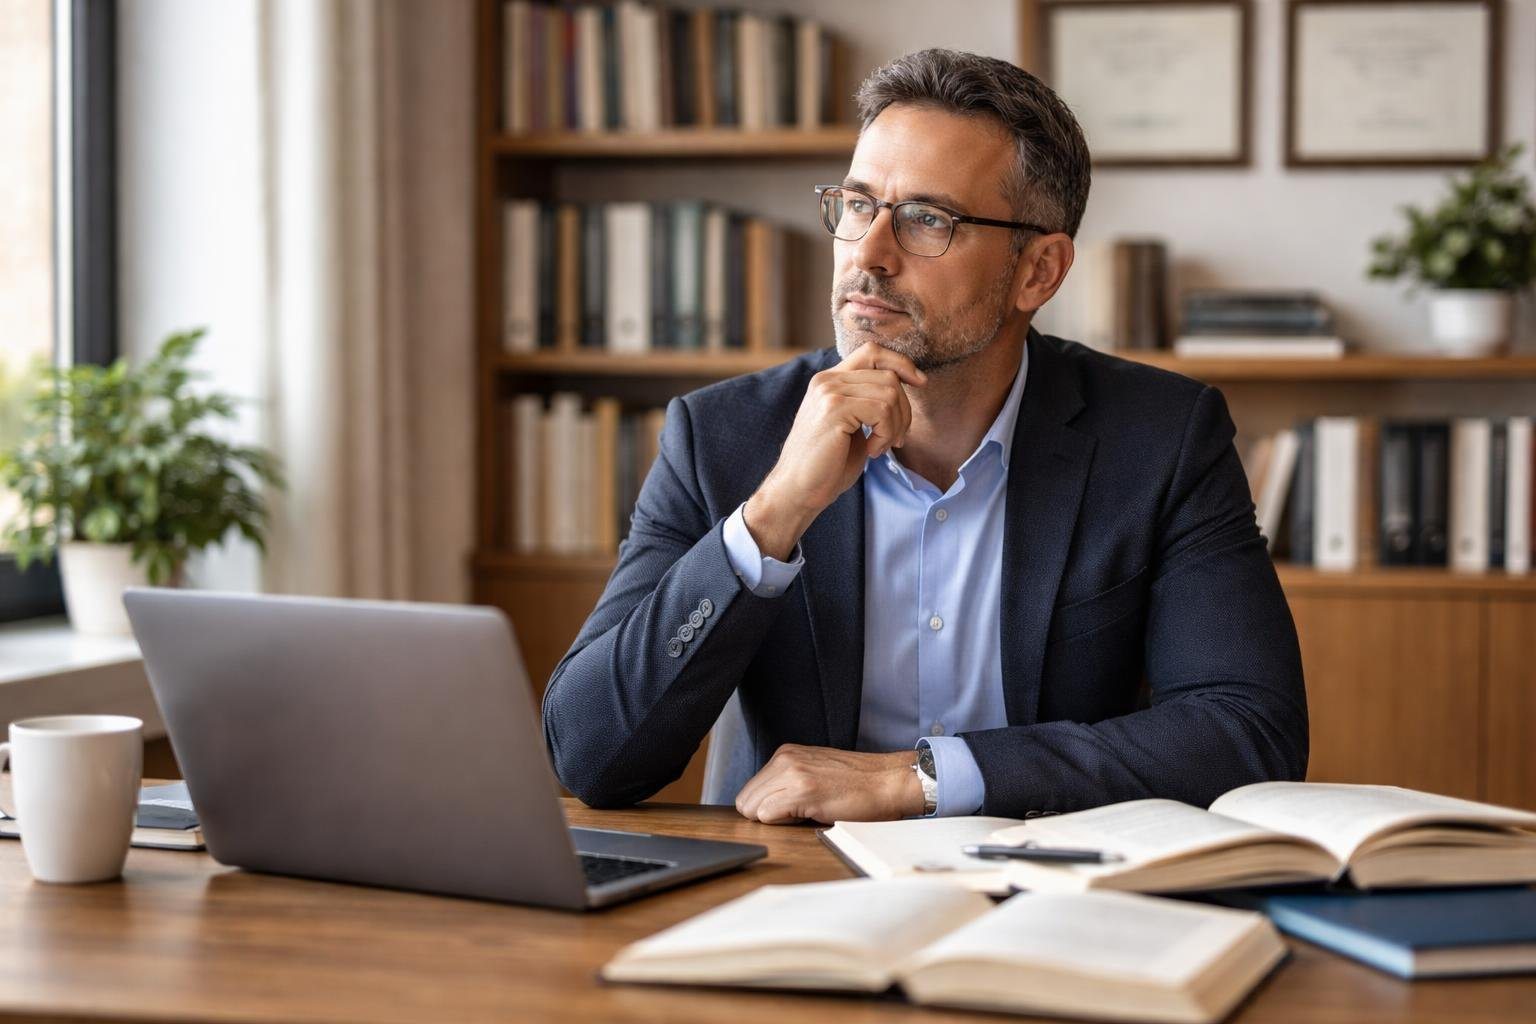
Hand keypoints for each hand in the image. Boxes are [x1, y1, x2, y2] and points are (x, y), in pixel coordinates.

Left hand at [734, 744, 924, 824]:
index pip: (750, 791)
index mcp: (785, 754)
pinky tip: (812, 814)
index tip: (790, 811)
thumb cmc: (858, 784)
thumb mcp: (814, 773)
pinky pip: (767, 816)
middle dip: (765, 816)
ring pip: (752, 809)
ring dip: (776, 819)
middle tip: (799, 813)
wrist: (888, 781)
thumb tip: (761, 808)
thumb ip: (787, 783)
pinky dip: (785, 824)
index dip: (766, 809)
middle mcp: (784, 759)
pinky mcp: (801, 790)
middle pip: (745, 801)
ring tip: (807, 811)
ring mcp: (792, 773)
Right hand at [744, 344, 927, 559]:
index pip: (872, 352)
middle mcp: (827, 380)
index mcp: (829, 380)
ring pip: (890, 392)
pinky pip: (882, 410)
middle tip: (896, 439)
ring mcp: (829, 392)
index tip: (919, 383)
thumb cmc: (828, 464)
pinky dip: (886, 434)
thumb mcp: (853, 425)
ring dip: (896, 425)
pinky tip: (873, 450)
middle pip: (889, 375)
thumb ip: (870, 401)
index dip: (901, 363)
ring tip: (882, 446)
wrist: (798, 490)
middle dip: (904, 410)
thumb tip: (907, 383)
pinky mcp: (834, 409)